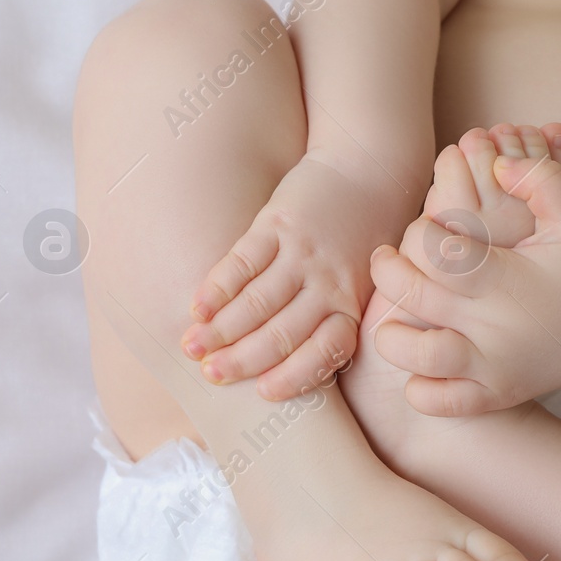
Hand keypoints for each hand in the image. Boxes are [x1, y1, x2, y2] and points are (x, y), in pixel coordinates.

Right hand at [181, 153, 406, 399]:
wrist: (369, 167)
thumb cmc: (362, 238)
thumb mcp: (362, 284)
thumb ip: (331, 319)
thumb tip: (283, 366)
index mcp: (351, 305)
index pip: (324, 352)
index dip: (293, 376)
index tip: (262, 393)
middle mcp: (329, 283)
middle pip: (281, 332)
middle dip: (242, 360)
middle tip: (211, 375)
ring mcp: (302, 252)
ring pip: (257, 301)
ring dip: (220, 330)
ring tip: (191, 348)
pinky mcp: (278, 222)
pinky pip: (242, 261)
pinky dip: (217, 288)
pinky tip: (197, 308)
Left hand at [371, 148, 560, 414]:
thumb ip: (541, 180)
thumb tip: (498, 165)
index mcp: (510, 278)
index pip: (443, 254)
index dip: (421, 236)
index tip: (424, 229)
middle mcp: (499, 325)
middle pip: (418, 298)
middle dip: (390, 274)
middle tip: (385, 260)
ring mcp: (497, 365)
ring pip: (422, 357)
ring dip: (394, 338)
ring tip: (390, 321)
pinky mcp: (498, 394)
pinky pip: (444, 403)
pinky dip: (422, 392)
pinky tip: (418, 370)